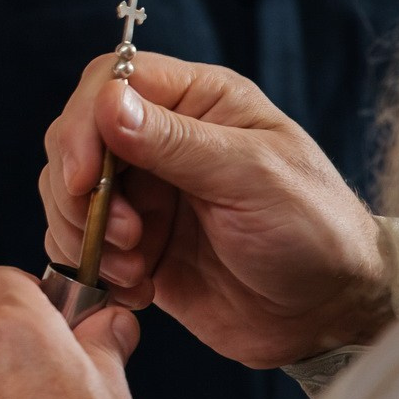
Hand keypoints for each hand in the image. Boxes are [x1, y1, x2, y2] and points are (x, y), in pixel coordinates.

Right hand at [41, 51, 392, 366]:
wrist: (330, 316)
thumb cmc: (315, 231)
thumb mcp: (253, 178)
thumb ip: (177, 141)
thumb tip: (107, 102)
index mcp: (199, 102)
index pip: (111, 83)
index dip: (84, 124)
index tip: (82, 176)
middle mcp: (163, 140)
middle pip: (77, 138)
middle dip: (81, 189)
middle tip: (124, 234)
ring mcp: (145, 193)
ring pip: (68, 192)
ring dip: (86, 232)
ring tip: (136, 266)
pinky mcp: (135, 243)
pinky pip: (80, 242)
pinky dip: (94, 266)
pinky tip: (139, 285)